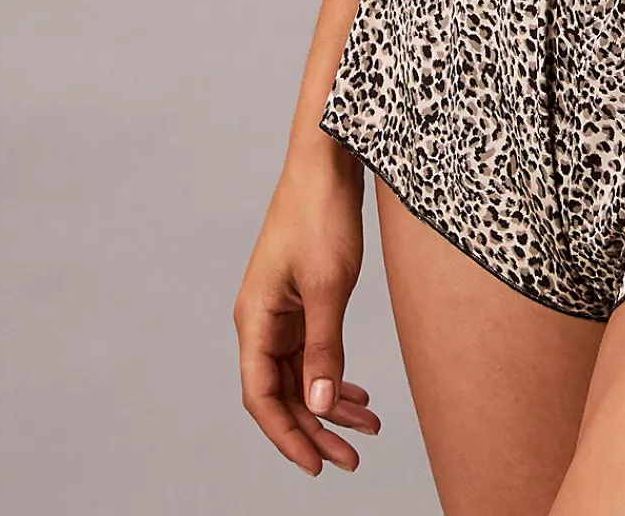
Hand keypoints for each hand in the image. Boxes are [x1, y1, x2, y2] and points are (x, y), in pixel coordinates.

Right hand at [234, 143, 382, 473]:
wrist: (328, 160)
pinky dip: (334, 372)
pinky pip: (312, 349)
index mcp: (255, 319)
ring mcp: (281, 308)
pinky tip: (358, 392)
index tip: (319, 465)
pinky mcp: (301, 296)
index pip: (262, 397)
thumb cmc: (322, 214)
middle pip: (282, 392)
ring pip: (301, 372)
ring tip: (369, 428)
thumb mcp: (329, 286)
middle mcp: (261, 319)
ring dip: (331, 402)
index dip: (288, 436)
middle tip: (353, 457)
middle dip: (316, 428)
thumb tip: (321, 404)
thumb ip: (324, 347)